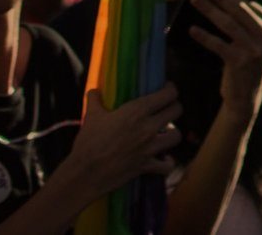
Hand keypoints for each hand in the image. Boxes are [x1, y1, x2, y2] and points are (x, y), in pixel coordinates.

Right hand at [65, 85, 179, 197]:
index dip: (170, 89)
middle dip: (174, 108)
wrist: (85, 173)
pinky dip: (168, 163)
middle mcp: (148, 127)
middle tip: (167, 109)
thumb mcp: (91, 116)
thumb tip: (94, 90)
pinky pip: (168, 165)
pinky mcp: (147, 166)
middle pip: (177, 111)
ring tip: (165, 133)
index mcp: (136, 111)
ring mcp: (149, 148)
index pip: (167, 94)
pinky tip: (163, 159)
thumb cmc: (88, 142)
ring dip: (173, 133)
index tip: (167, 88)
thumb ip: (95, 100)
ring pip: (177, 136)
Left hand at [184, 0, 261, 109]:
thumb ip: (244, 20)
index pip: (247, 3)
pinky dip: (204, 36)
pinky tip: (192, 29)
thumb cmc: (245, 61)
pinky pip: (218, 44)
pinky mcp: (240, 62)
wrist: (246, 95)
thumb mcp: (252, 40)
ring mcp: (255, 50)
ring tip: (195, 0)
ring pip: (228, 24)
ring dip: (209, 10)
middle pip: (238, 10)